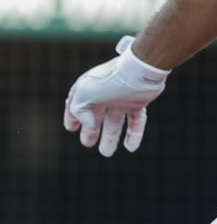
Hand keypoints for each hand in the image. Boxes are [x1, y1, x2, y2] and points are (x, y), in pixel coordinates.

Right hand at [64, 35, 169, 156]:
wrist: (138, 70)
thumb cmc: (108, 81)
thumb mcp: (84, 95)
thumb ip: (79, 111)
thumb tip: (88, 125)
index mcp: (89, 88)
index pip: (77, 103)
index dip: (72, 116)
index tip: (71, 128)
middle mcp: (105, 93)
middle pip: (97, 115)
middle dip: (91, 130)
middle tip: (88, 144)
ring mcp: (122, 98)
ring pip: (115, 121)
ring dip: (110, 137)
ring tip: (106, 153)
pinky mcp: (139, 102)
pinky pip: (136, 121)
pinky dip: (134, 134)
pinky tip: (130, 148)